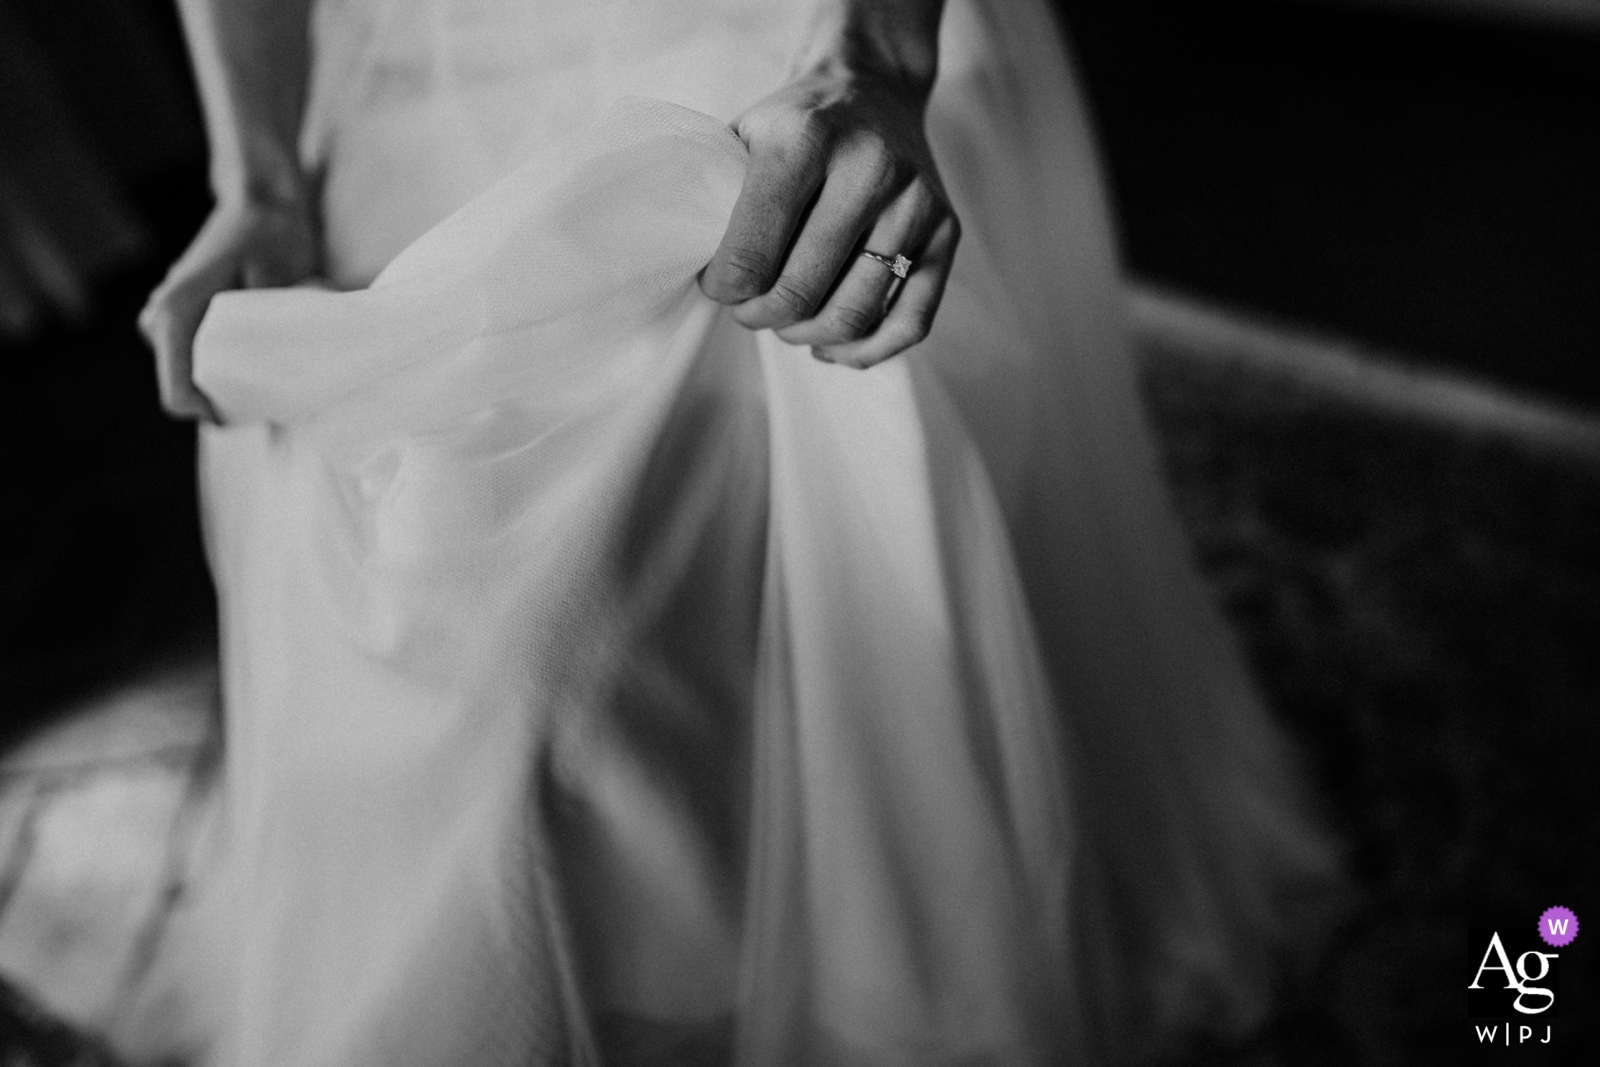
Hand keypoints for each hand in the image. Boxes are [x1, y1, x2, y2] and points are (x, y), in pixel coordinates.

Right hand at [139, 194, 318, 419]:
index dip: (214, 416)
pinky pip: (198, 360)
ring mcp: (167, 319)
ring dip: (230, 383)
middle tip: (277, 385)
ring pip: (194, 376)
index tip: (258, 413)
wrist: (261, 201)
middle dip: (229, 399)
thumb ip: (273, 321)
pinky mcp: (182, 319)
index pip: (178, 392)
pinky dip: (228, 367)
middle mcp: (161, 318)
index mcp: (177, 311)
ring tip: (273, 365)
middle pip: (188, 389)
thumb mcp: (282, 275)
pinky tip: (261, 355)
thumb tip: (287, 369)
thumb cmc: (272, 232)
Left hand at [699, 60, 958, 368]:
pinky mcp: (948, 231)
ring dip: (806, 336)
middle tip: (748, 310)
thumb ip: (720, 203)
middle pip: (802, 292)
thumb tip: (709, 285)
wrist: (874, 86)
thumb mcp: (747, 137)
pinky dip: (864, 350)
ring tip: (786, 323)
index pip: (751, 255)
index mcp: (806, 139)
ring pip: (853, 315)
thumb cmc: (798, 124)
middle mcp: (871, 168)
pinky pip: (908, 323)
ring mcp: (917, 202)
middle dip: (761, 316)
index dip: (724, 289)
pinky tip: (830, 347)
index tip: (717, 286)